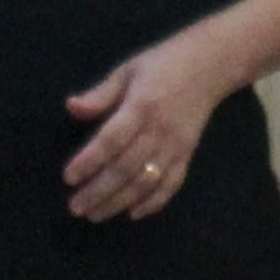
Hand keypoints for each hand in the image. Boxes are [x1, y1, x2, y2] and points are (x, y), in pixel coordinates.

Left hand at [60, 35, 237, 218]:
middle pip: (126, 168)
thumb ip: (100, 94)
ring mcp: (176, 146)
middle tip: (76, 207)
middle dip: (99, 191)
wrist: (211, 65)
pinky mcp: (188, 154)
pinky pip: (172, 183)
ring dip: (120, 202)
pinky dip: (154, 202)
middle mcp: (159, 130)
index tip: (69, 178)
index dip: (89, 161)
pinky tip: (134, 213)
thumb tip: (71, 107)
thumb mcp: (127, 71)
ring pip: (146, 182)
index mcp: (141, 107)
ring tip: (95, 214)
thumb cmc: (163, 64)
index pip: (111, 140)